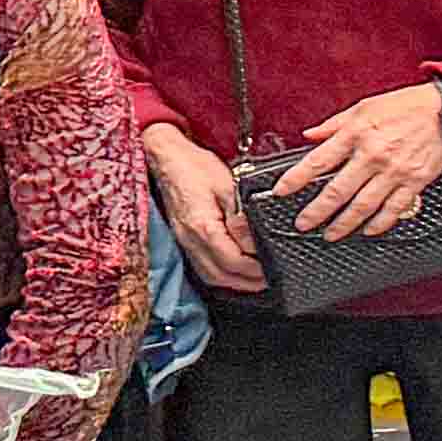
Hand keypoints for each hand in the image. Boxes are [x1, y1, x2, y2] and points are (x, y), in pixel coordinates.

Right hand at [143, 125, 265, 293]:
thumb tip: (255, 243)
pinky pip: (202, 267)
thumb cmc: (195, 167)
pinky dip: (220, 274)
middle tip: (270, 280)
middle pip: (221, 276)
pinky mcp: (183, 238)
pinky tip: (232, 270)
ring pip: (210, 275)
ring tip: (255, 279)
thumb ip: (242, 218)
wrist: (167, 157)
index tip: (274, 268)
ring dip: (234, 282)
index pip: (233, 261)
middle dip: (248, 282)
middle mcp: (190, 239)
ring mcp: (184, 241)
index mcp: (203, 227)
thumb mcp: (228, 186)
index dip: (257, 269)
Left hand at [273, 81, 441, 242]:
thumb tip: (309, 135)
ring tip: (330, 234)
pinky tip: (367, 231)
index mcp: (357, 134)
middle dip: (316, 211)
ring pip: (363, 206)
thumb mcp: (364, 107)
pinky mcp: (415, 182)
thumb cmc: (408, 106)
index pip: (318, 161)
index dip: (296, 179)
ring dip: (344, 224)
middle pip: (338, 191)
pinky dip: (379, 223)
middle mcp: (373, 156)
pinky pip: (394, 209)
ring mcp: (395, 172)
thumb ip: (334, 124)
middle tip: (303, 223)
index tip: (281, 191)